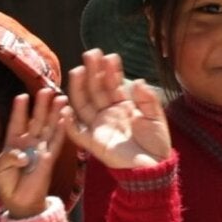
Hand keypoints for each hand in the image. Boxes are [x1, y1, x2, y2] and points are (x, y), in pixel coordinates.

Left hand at [0, 89, 68, 218]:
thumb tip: (23, 155)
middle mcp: (28, 143)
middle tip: (46, 90)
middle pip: (36, 120)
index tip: (21, 96)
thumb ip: (8, 158)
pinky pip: (57, 142)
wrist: (19, 202)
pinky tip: (65, 118)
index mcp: (13, 143)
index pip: (16, 123)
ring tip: (60, 98)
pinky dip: (61, 130)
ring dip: (54, 113)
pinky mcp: (50, 158)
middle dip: (40, 106)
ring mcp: (40, 149)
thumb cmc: (6, 184)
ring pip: (49, 127)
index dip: (19, 110)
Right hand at [62, 49, 170, 168]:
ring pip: (84, 104)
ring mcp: (98, 126)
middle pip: (96, 90)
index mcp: (123, 107)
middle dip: (93, 71)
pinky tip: (65, 107)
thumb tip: (139, 82)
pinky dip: (69, 121)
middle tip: (90, 53)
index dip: (110, 71)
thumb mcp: (156, 118)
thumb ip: (148, 100)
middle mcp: (108, 113)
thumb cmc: (156, 144)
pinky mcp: (92, 142)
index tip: (109, 55)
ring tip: (78, 70)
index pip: (113, 85)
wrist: (153, 168)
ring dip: (79, 87)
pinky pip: (76, 131)